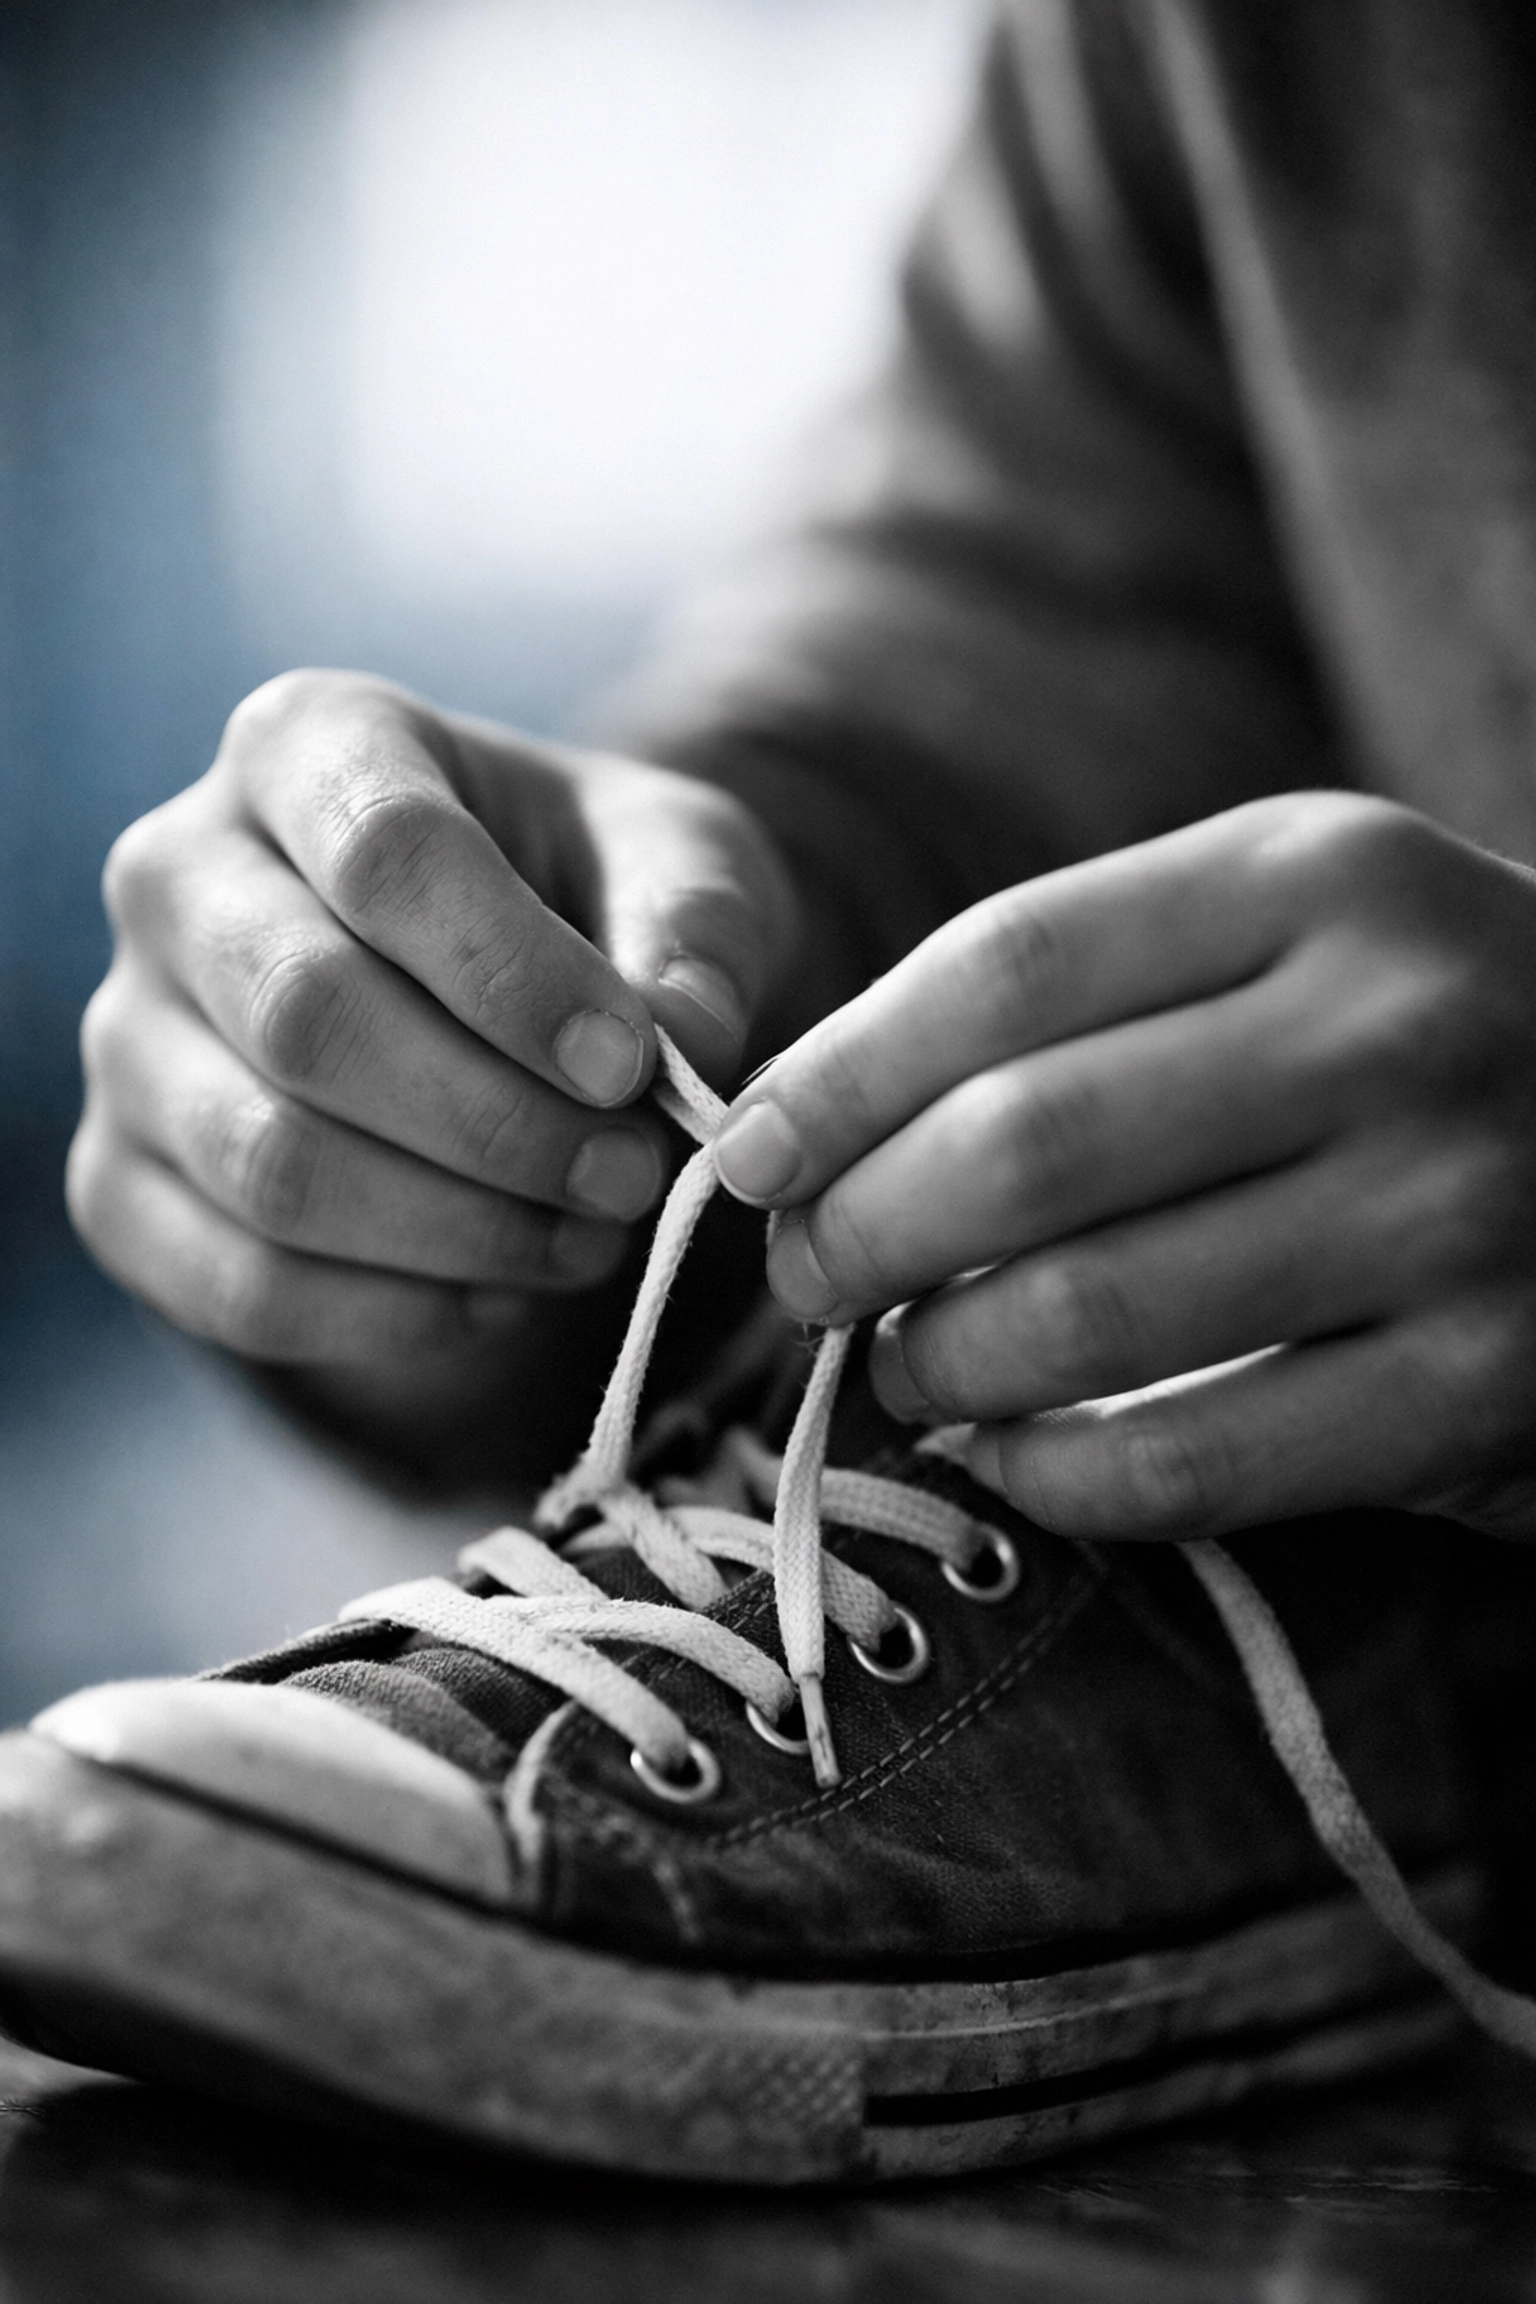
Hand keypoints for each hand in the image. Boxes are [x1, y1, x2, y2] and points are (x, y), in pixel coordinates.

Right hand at [69, 670, 798, 1364]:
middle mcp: (179, 874)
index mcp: (309, 745)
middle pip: (310, 1016)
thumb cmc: (578, 898)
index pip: (387, 850)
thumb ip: (694, 930)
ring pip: (272, 1165)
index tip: (632, 1066)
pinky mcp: (123, 1182)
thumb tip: (680, 1037)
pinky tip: (500, 1291)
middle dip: (499, 1124)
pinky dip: (395, 1315)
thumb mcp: (673, 868)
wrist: (481, 995)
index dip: (516, 977)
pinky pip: (241, 1284)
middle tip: (631, 1176)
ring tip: (588, 1238)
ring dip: (461, 1231)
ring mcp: (129, 1036)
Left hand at [712, 793, 1535, 1540]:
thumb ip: (1084, 994)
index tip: (744, 1155)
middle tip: (809, 1281)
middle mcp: (1397, 1025)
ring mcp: (1453, 1211)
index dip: (836, 1077)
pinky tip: (1010, 1454)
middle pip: (1019, 1144)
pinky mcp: (1482, 1392)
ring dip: (936, 1361)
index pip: (1004, 970)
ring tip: (907, 1364)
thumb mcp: (1290, 938)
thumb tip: (801, 1122)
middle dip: (857, 1233)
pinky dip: (1051, 1475)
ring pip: (1081, 1314)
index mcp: (1320, 878)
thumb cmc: (1420, 1042)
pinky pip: (1185, 1463)